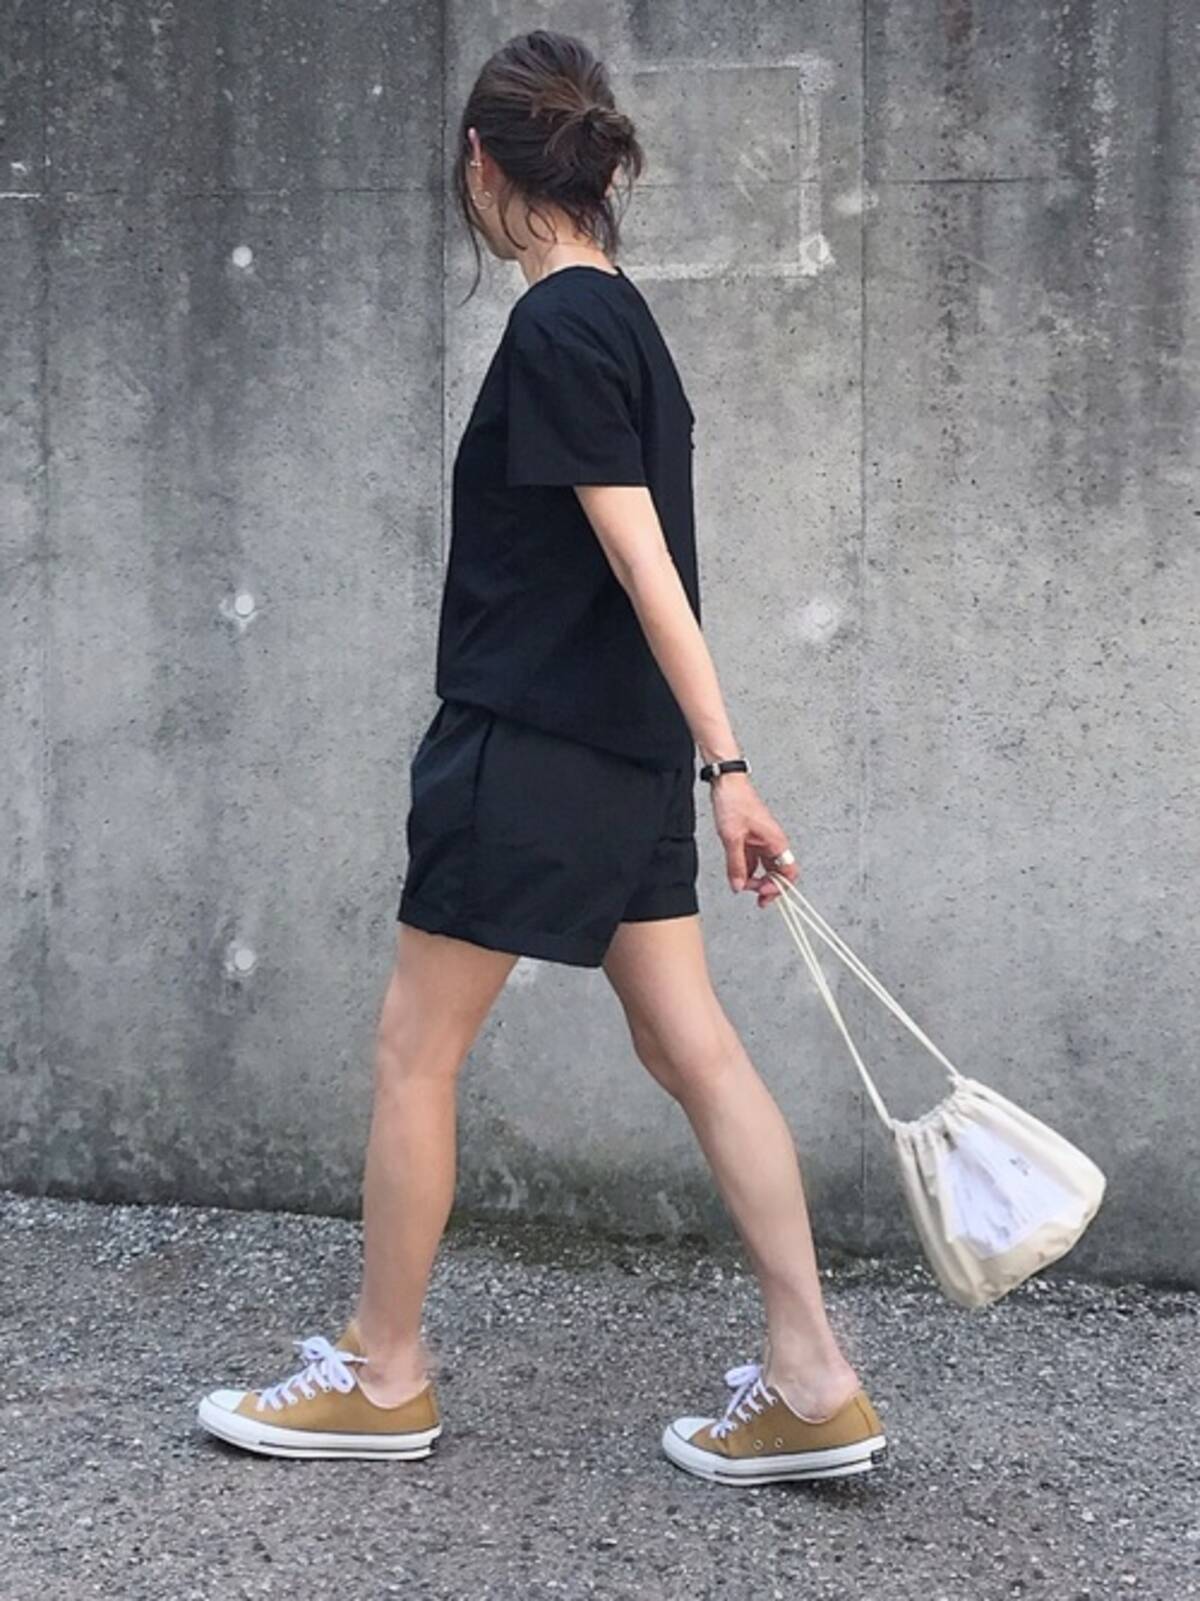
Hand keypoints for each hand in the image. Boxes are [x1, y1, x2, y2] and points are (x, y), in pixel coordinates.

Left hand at [707, 774, 798, 906]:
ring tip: (741, 884)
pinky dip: (746, 868)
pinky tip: (737, 873)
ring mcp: (762, 841)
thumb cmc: (735, 802)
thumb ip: (736, 865)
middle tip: (755, 897)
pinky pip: (753, 859)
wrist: (727, 783)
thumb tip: (739, 886)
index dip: (778, 887)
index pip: (788, 873)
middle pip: (777, 873)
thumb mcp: (732, 838)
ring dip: (754, 878)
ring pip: (764, 867)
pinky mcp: (752, 838)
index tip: (763, 894)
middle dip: (766, 887)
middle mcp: (773, 843)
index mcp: (776, 842)